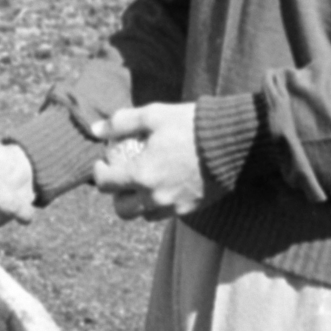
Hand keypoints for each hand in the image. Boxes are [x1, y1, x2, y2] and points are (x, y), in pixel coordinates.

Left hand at [91, 103, 205, 221]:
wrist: (233, 142)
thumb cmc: (190, 125)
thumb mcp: (153, 115)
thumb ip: (121, 123)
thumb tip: (96, 129)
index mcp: (142, 175)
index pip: (106, 184)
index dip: (99, 172)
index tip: (104, 161)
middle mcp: (155, 197)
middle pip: (122, 210)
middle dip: (116, 195)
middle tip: (121, 176)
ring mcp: (174, 206)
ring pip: (144, 215)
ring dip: (138, 201)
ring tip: (143, 181)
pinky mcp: (191, 209)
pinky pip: (165, 214)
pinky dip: (158, 203)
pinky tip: (164, 183)